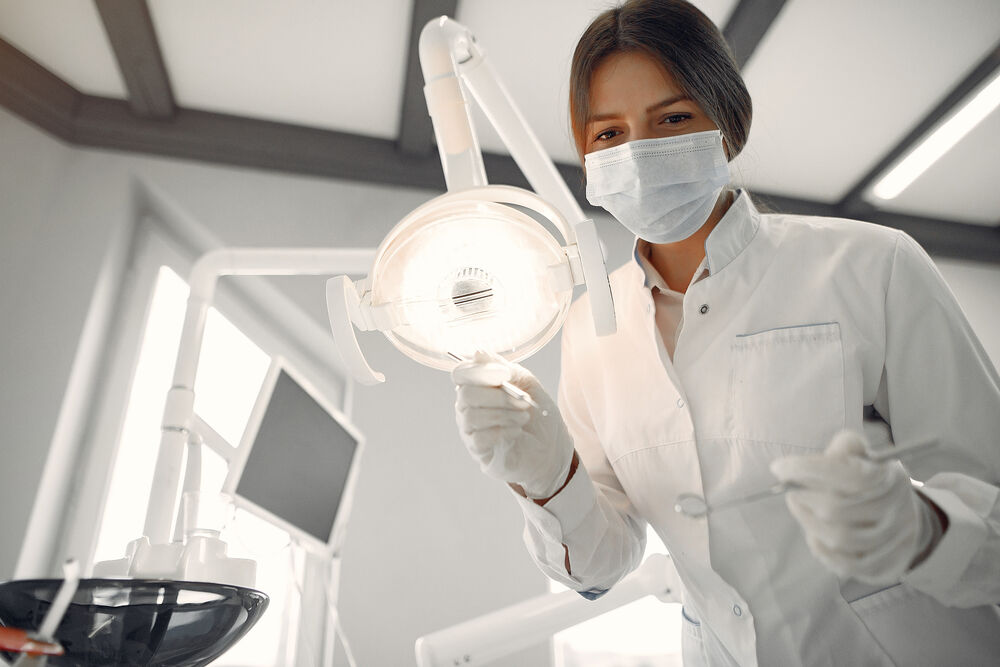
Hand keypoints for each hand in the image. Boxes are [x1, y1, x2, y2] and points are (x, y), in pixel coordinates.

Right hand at [453, 352, 573, 499]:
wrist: (552, 446)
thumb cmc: (536, 413)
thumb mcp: (526, 382)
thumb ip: (502, 367)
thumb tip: (478, 353)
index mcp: (477, 386)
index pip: (460, 374)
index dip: (480, 371)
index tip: (505, 374)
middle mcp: (468, 407)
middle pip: (465, 395)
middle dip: (497, 396)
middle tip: (523, 401)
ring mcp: (470, 430)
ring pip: (472, 417)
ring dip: (503, 414)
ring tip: (524, 417)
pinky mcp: (478, 450)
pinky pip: (479, 437)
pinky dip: (502, 431)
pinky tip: (517, 431)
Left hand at [770, 430, 937, 584]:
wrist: (906, 517)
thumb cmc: (873, 480)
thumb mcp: (864, 456)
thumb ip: (843, 448)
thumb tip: (805, 465)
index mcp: (890, 479)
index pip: (848, 476)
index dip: (808, 470)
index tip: (779, 468)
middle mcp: (896, 512)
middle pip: (836, 510)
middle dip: (804, 498)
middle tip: (791, 490)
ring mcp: (892, 543)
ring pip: (838, 538)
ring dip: (808, 522)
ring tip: (799, 507)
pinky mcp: (884, 566)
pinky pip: (844, 564)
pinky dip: (820, 549)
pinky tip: (812, 534)